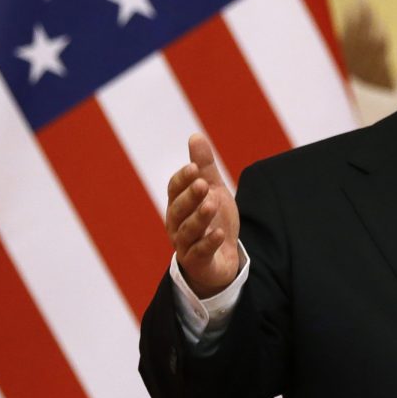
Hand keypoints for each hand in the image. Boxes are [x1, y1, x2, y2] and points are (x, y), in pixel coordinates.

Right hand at [165, 133, 240, 297]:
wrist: (222, 256)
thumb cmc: (212, 219)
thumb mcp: (213, 189)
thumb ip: (204, 166)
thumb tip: (195, 135)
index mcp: (178, 203)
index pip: (175, 189)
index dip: (183, 179)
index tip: (195, 168)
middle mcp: (176, 224)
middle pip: (179, 209)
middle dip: (190, 196)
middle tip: (203, 184)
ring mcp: (184, 244)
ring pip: (188, 230)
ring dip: (199, 217)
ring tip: (212, 205)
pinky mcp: (196, 262)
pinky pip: (200, 252)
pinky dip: (208, 242)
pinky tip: (219, 233)